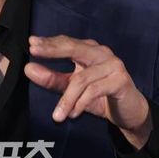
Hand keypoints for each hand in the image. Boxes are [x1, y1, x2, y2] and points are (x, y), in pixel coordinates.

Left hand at [24, 35, 151, 148]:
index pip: (66, 42)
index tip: (31, 43)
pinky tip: (72, 114)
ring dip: (67, 98)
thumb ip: (52, 79)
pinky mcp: (120, 80)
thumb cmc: (99, 95)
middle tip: (34, 52)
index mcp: (89, 50)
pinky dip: (80, 103)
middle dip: (53, 50)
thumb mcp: (72, 88)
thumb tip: (29, 68)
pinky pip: (94, 90)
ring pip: (82, 78)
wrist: (129, 111)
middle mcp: (101, 53)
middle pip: (74, 48)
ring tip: (57, 115)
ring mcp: (113, 65)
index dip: (49, 43)